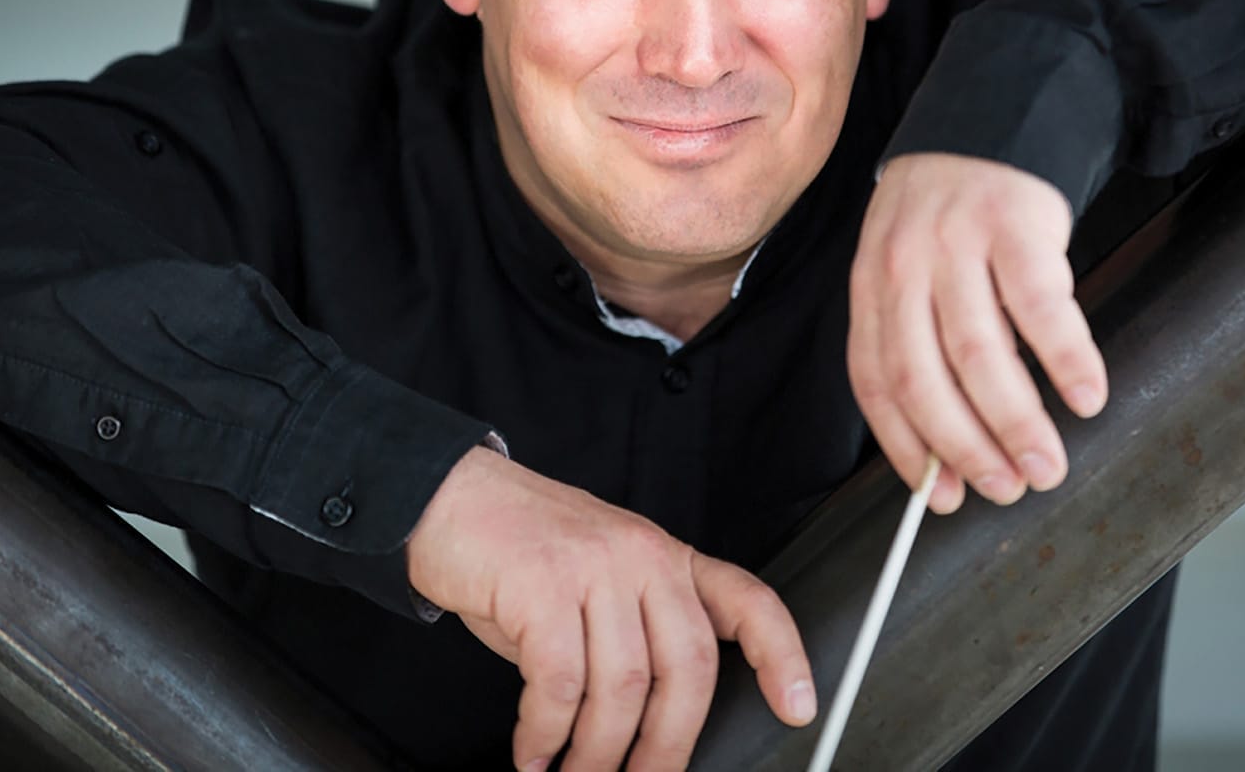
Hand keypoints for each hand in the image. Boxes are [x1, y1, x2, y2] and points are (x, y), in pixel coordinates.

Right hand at [404, 448, 814, 770]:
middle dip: (667, 746)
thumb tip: (646, 727)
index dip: (782, 657)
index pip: (747, 601)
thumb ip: (630, 635)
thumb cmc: (518, 550)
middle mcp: (641, 556)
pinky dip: (545, 733)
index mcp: (665, 558)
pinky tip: (533, 750)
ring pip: (621, 688)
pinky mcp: (542, 584)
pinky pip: (558, 683)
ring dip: (595, 752)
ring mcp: (594, 566)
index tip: (799, 706)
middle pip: (687, 669)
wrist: (445, 497)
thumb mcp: (593, 582)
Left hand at [848, 153, 1107, 513]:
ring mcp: (957, 242)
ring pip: (980, 352)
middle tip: (1007, 489)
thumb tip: (947, 452)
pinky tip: (1087, 395)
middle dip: (966, 447)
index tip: (942, 496)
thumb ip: (914, 341)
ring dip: (1016, 421)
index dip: (906, 446)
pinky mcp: (1015, 222)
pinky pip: (1040, 306)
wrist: (990, 119)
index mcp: (872, 286)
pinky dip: (1065, 359)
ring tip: (1047, 465)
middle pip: (925, 376)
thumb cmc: (949, 217)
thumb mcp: (907, 268)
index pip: (875, 381)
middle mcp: (903, 266)